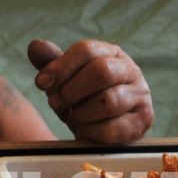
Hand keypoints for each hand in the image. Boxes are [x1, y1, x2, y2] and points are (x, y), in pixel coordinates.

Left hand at [28, 39, 154, 143]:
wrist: (107, 129)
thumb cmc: (85, 98)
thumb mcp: (66, 79)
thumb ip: (51, 63)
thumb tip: (35, 46)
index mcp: (111, 53)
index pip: (86, 49)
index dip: (60, 66)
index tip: (41, 83)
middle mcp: (130, 70)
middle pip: (100, 72)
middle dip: (71, 90)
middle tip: (55, 102)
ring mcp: (140, 95)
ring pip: (108, 101)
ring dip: (80, 112)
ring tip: (72, 116)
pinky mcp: (142, 121)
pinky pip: (114, 128)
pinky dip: (91, 131)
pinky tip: (83, 130)